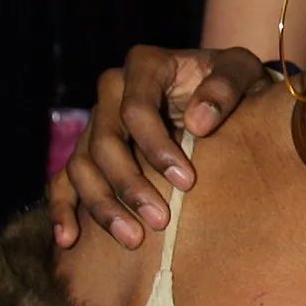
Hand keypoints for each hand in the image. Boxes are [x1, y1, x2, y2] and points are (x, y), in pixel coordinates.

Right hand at [49, 45, 268, 249]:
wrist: (225, 96)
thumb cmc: (235, 82)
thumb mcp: (242, 72)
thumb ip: (225, 88)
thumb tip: (198, 123)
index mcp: (146, 65)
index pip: (136, 109)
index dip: (156, 147)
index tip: (187, 181)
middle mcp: (113, 90)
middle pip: (104, 142)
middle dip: (130, 185)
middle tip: (161, 220)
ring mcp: (97, 121)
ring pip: (81, 166)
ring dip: (103, 206)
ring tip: (133, 239)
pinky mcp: (90, 151)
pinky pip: (64, 179)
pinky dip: (63, 209)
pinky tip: (70, 240)